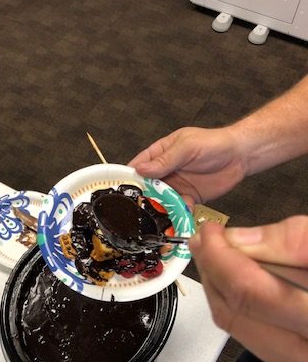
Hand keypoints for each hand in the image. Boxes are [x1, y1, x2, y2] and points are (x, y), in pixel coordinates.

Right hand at [128, 127, 246, 207]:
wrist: (240, 156)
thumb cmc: (214, 144)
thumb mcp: (186, 147)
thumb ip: (165, 160)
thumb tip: (141, 170)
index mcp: (160, 154)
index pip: (138, 166)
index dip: (129, 178)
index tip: (122, 191)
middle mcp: (165, 171)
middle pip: (146, 188)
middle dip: (143, 198)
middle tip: (140, 209)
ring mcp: (176, 186)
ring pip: (160, 201)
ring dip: (159, 209)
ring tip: (159, 216)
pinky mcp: (188, 197)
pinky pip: (177, 208)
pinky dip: (177, 214)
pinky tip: (179, 216)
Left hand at [190, 216, 307, 361]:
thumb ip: (299, 243)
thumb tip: (240, 239)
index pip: (249, 292)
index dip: (221, 257)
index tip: (210, 231)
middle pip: (233, 314)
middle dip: (211, 272)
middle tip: (206, 240)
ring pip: (236, 330)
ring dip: (221, 290)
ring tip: (222, 256)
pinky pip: (253, 339)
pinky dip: (241, 308)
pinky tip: (246, 283)